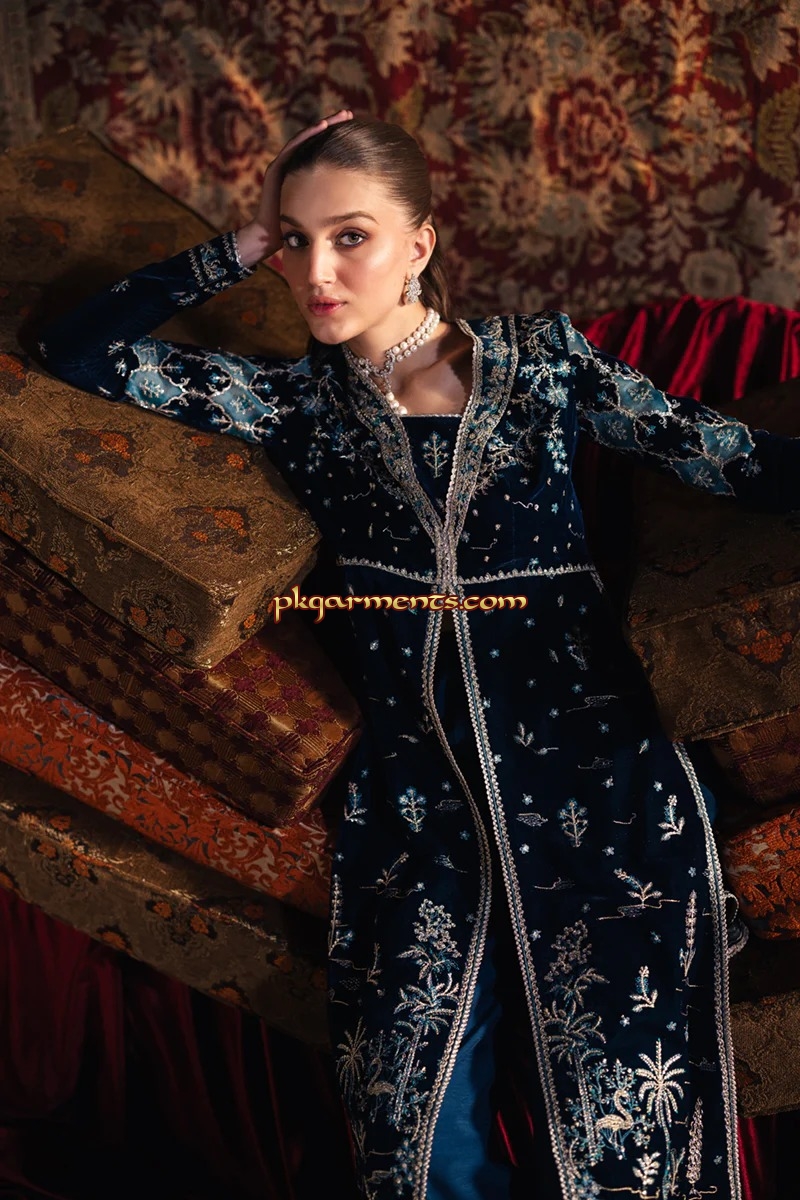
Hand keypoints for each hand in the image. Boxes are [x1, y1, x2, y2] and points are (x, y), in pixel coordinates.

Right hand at [237, 110, 353, 266]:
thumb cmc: (297, 229)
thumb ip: (333, 200)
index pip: (321, 150)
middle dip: (332, 126)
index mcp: (304, 173)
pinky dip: (308, 135)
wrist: (271, 236)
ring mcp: (283, 165)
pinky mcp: (276, 169)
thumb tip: (359, 199)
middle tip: (349, 114)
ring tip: (339, 116)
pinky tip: (322, 126)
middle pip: (314, 140)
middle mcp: (293, 165)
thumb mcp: (321, 210)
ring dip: (322, 126)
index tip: (354, 129)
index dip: (335, 138)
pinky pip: (293, 147)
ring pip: (305, 139)